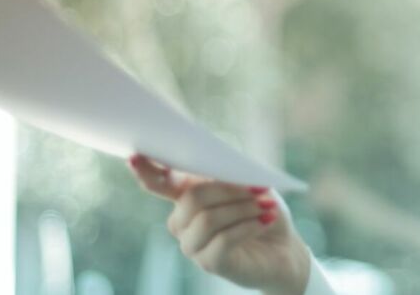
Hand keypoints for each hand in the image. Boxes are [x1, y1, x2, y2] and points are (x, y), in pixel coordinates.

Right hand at [127, 154, 310, 294]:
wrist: (284, 249)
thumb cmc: (262, 211)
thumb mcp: (251, 186)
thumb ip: (230, 174)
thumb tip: (219, 164)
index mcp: (187, 196)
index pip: (159, 183)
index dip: (146, 171)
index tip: (135, 156)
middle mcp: (183, 221)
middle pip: (192, 198)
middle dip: (230, 190)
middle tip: (261, 189)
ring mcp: (192, 244)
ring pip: (207, 219)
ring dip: (242, 209)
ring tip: (267, 206)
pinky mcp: (209, 263)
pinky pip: (222, 240)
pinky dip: (248, 227)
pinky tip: (265, 221)